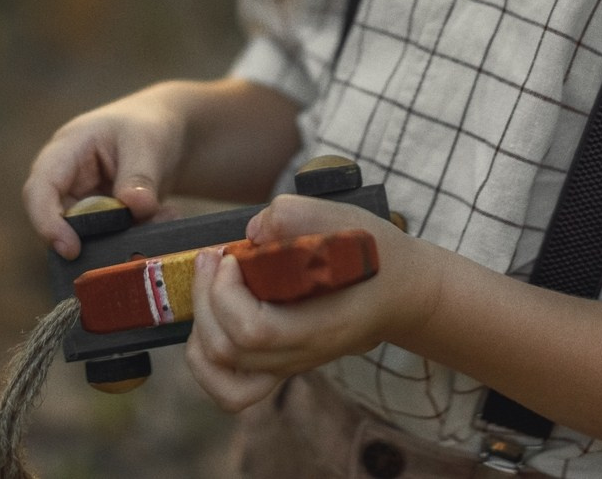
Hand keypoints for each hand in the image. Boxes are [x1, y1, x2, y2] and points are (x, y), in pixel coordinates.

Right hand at [20, 83, 189, 258]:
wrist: (167, 132)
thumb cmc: (147, 125)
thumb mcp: (147, 142)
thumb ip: (140, 175)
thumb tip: (136, 207)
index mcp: (65, 151)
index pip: (39, 190)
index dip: (47, 222)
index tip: (71, 249)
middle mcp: (66, 181)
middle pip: (60, 222)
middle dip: (96, 236)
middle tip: (136, 235)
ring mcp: (84, 203)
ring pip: (89, 236)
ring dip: (125, 235)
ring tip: (163, 215)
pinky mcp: (103, 220)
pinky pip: (112, 238)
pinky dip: (139, 232)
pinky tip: (167, 215)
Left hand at [184, 194, 446, 411]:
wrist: (401, 293)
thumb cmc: (374, 255)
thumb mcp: (348, 220)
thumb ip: (300, 215)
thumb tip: (254, 231)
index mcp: (322, 327)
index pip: (255, 332)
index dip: (227, 293)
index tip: (232, 255)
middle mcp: (301, 356)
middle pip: (228, 351)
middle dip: (204, 297)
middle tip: (212, 256)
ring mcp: (286, 366)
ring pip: (220, 375)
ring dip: (200, 328)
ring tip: (208, 286)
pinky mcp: (276, 365)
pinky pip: (229, 387)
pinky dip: (206, 358)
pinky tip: (209, 318)